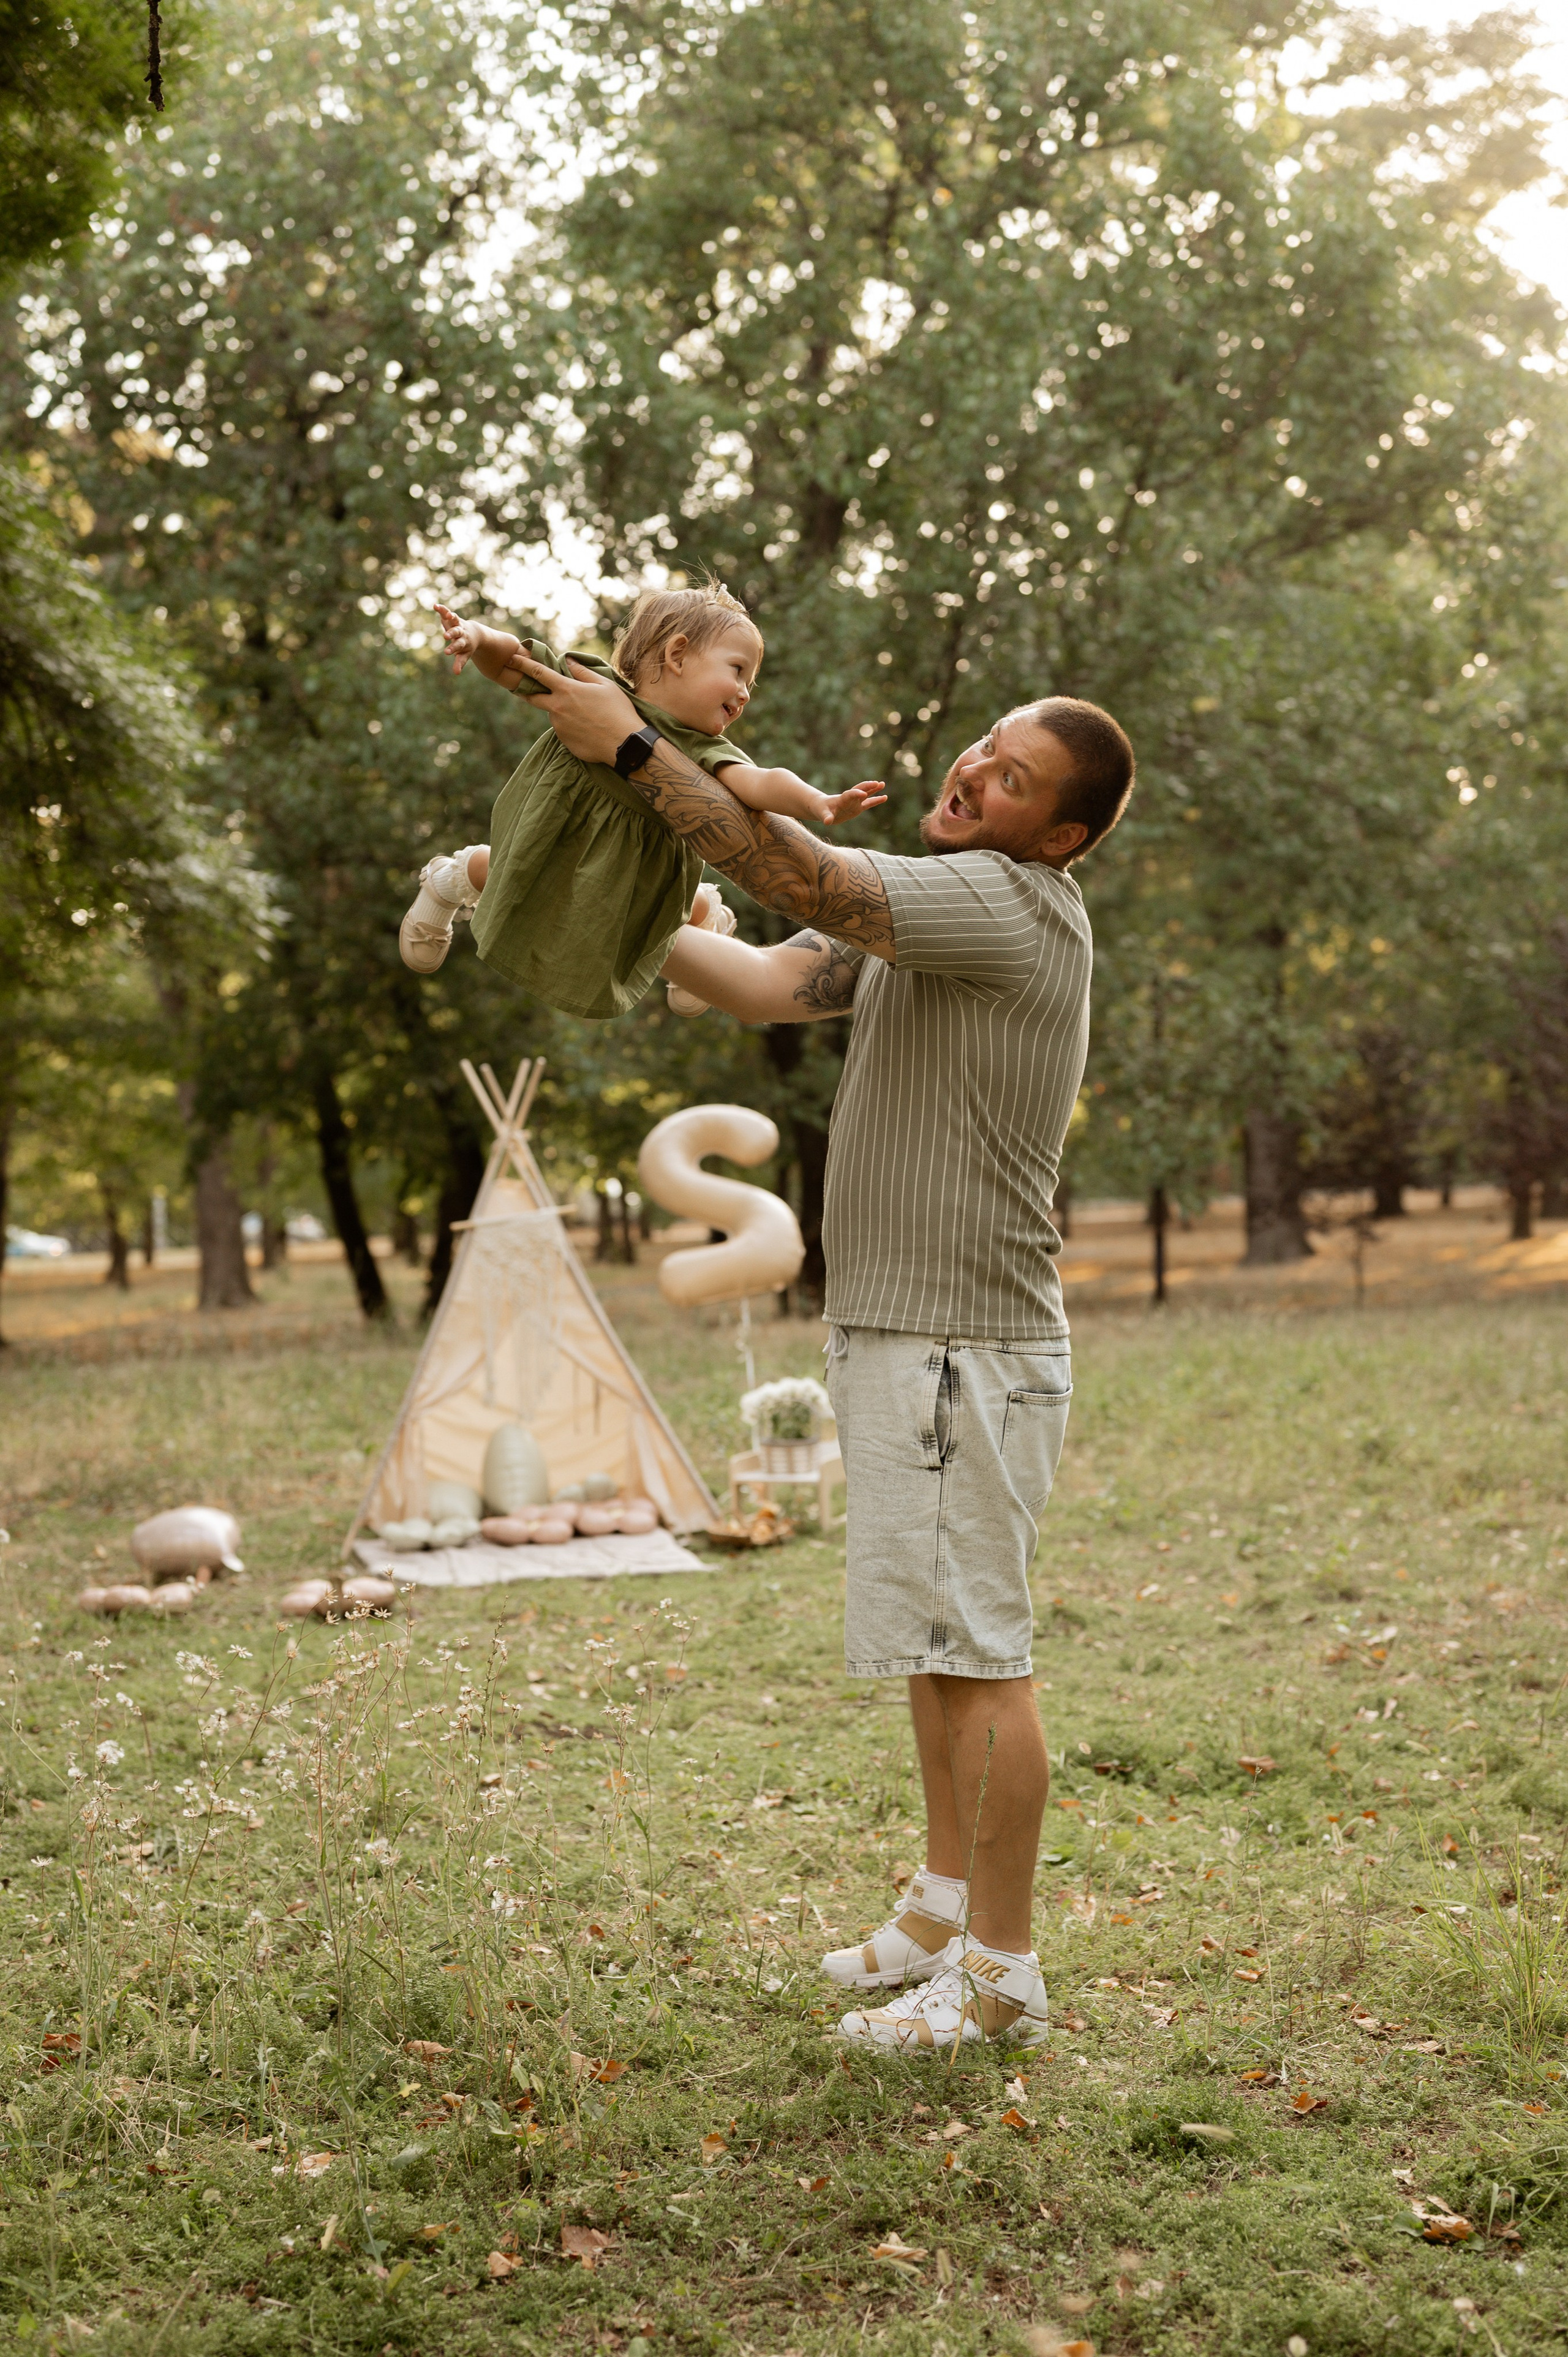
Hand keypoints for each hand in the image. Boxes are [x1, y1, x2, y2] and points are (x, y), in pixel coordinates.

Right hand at [434, 602, 480, 674]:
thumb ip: (460, 663)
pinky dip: (442, 609)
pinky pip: (447, 612)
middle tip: (446, 637)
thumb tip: (456, 673)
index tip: (446, 652)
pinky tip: (435, 606)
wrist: (474, 633)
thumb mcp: (464, 655)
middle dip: (452, 634)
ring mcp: (458, 623)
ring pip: (455, 619)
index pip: (458, 646)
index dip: (453, 649)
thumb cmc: (467, 646)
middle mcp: (461, 632)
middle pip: (457, 632)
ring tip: (448, 615)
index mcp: (463, 642)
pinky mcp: (453, 617)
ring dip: (451, 617)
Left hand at [509, 649, 642, 762]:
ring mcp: (559, 726)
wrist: (625, 744)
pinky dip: (570, 726)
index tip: (511, 658)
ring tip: (584, 714)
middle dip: (526, 690)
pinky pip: (563, 730)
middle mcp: (557, 708)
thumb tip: (569, 661)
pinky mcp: (564, 741)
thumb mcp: (604, 685)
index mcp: (566, 690)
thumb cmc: (618, 711)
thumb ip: (583, 672)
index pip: (539, 673)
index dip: (523, 664)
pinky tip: (588, 728)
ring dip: (560, 710)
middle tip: (523, 688)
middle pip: (533, 697)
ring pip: (553, 714)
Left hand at [820, 780, 888, 825]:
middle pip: (860, 790)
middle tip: (877, 783)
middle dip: (868, 787)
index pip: (850, 794)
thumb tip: (827, 822)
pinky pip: (869, 803)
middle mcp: (850, 798)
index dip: (856, 794)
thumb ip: (826, 817)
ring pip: (866, 794)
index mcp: (842, 798)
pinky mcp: (858, 807)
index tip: (863, 794)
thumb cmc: (821, 809)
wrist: (822, 808)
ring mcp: (855, 802)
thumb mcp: (822, 814)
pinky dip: (876, 800)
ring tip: (882, 784)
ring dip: (874, 789)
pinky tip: (885, 797)